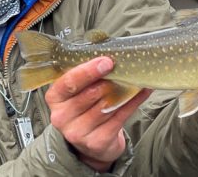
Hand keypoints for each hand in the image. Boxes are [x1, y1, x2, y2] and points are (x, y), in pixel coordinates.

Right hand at [44, 56, 150, 171]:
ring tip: (136, 77)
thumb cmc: (84, 106)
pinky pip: (119, 118)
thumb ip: (86, 75)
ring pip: (105, 106)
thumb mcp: (77, 90)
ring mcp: (78, 132)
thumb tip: (109, 55)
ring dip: (123, 90)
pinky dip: (133, 103)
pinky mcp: (96, 142)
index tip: (106, 61)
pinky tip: (142, 92)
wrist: (89, 140)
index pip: (69, 83)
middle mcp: (62, 116)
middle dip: (109, 80)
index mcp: (55, 97)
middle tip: (124, 68)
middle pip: (89, 94)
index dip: (88, 71)